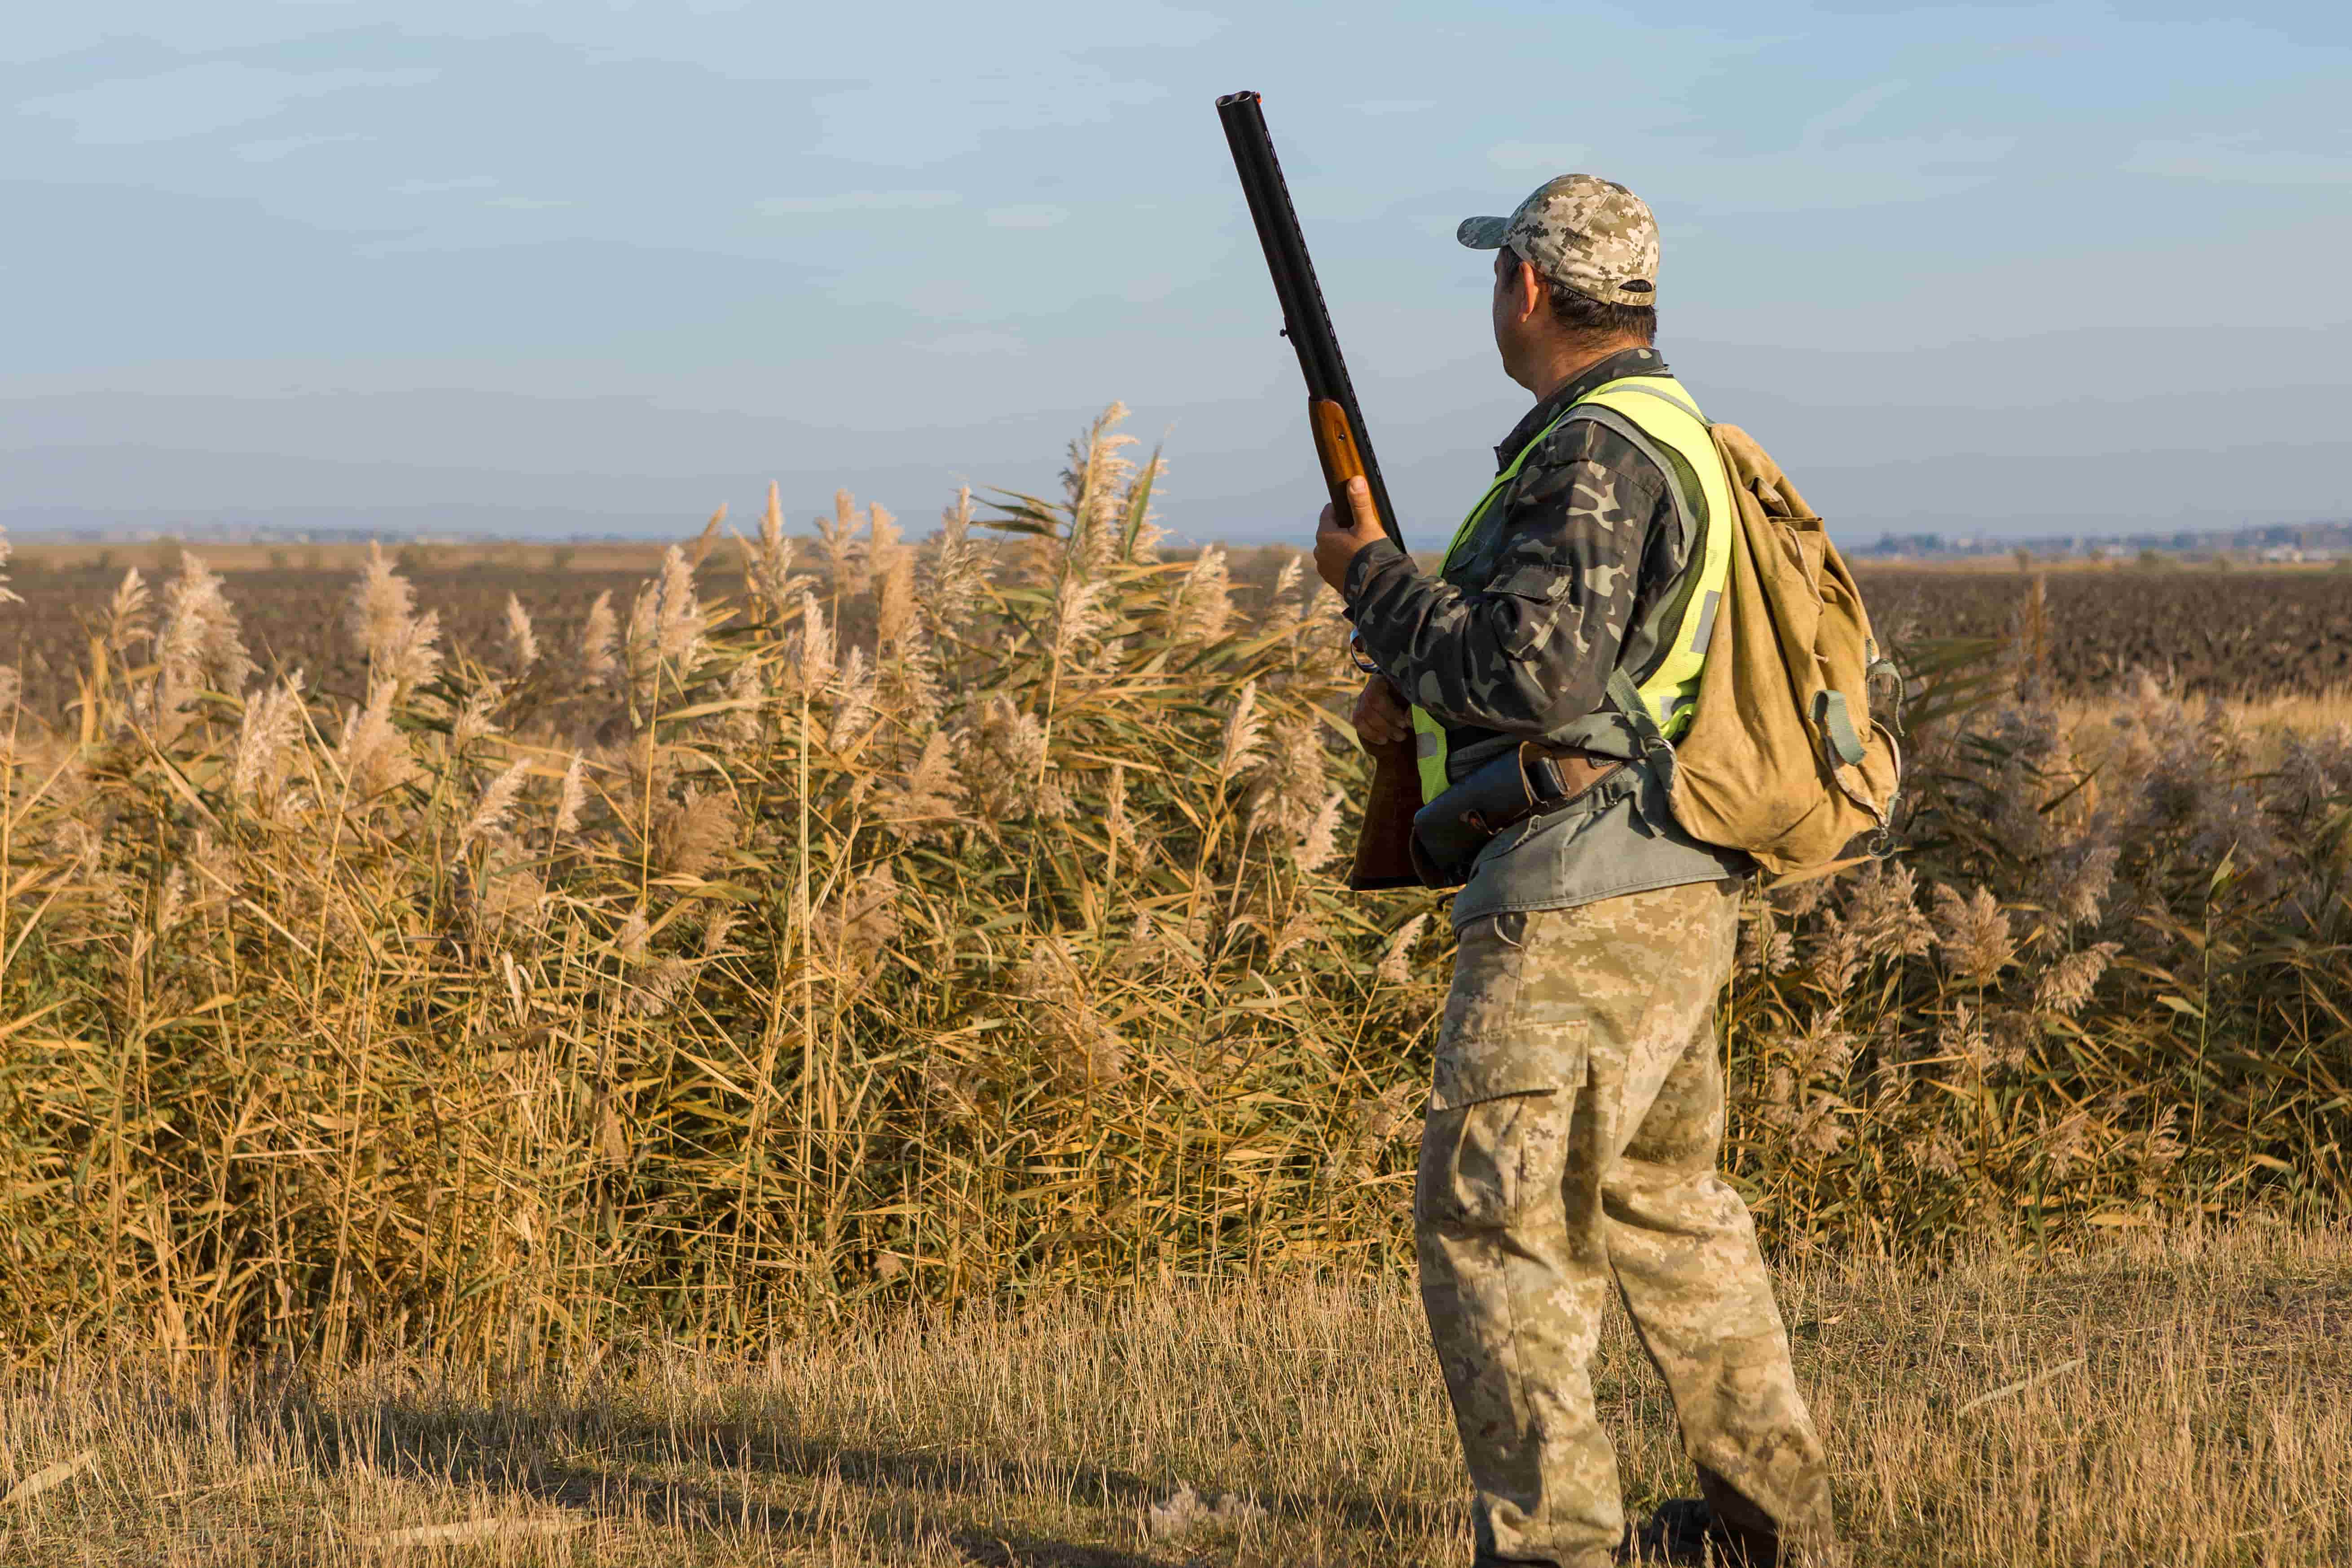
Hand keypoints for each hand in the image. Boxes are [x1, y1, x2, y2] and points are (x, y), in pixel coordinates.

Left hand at [1314, 474, 1387, 593]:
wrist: (1376, 589)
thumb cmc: (1371, 554)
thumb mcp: (1367, 525)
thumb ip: (1359, 502)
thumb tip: (1355, 480)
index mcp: (1324, 534)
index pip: (1329, 511)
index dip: (1344, 509)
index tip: (1358, 513)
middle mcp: (1319, 551)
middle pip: (1331, 530)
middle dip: (1345, 529)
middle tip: (1364, 534)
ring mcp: (1323, 567)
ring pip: (1333, 548)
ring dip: (1344, 546)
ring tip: (1363, 551)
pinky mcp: (1330, 580)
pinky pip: (1336, 563)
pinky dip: (1345, 561)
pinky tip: (1359, 563)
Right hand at [1352, 673, 1410, 748]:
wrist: (1405, 713)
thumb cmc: (1411, 704)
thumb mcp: (1415, 702)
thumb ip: (1413, 708)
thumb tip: (1408, 720)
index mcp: (1381, 681)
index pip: (1376, 696)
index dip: (1389, 712)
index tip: (1404, 723)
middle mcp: (1368, 690)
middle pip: (1368, 708)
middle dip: (1386, 725)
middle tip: (1403, 735)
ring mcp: (1361, 702)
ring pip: (1361, 717)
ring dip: (1379, 731)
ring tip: (1398, 738)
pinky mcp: (1359, 716)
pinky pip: (1359, 725)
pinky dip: (1371, 735)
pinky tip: (1384, 740)